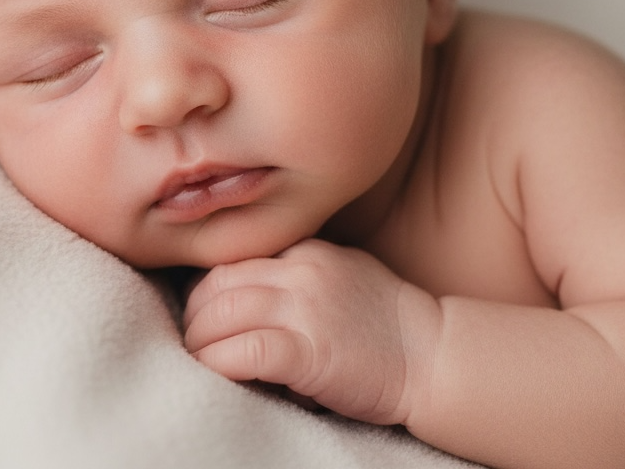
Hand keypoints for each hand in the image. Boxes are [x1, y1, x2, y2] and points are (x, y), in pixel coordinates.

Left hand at [182, 238, 439, 424]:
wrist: (434, 355)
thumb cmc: (388, 320)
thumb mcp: (341, 271)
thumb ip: (297, 270)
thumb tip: (248, 284)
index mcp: (305, 252)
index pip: (234, 260)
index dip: (206, 287)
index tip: (198, 309)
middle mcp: (301, 272)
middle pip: (219, 284)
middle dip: (194, 313)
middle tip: (190, 337)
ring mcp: (306, 310)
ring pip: (223, 313)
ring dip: (199, 340)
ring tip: (195, 357)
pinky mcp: (310, 353)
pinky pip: (245, 351)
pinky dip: (219, 362)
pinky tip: (214, 372)